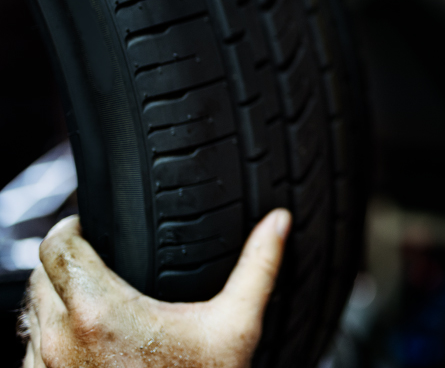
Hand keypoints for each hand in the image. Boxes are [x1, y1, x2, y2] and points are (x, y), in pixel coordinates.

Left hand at [21, 209, 290, 367]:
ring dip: (56, 302)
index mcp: (99, 310)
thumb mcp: (235, 329)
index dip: (74, 229)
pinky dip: (53, 339)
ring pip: (33, 313)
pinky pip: (32, 350)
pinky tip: (90, 344)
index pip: (57, 244)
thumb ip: (257, 269)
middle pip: (41, 274)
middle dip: (68, 264)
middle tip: (103, 267)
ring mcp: (46, 366)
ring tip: (98, 305)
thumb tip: (279, 223)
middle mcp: (60, 337)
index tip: (94, 231)